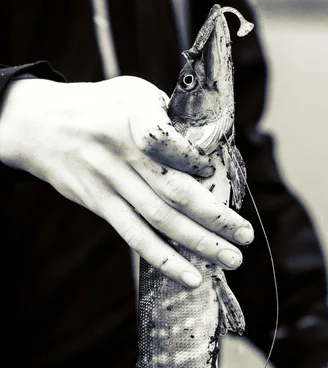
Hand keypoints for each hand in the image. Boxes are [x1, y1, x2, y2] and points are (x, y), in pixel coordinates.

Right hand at [0, 76, 253, 286]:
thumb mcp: (136, 92)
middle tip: (246, 236)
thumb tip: (211, 146)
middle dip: (215, 218)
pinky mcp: (100, 204)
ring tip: (232, 259)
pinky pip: (134, 236)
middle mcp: (123, 156)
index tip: (215, 171)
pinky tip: (190, 275)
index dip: (196, 161)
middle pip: (174, 192)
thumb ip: (171, 115)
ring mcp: (110, 184)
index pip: (170, 145)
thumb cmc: (101, 105)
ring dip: (198, 244)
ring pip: (160, 220)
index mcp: (135, 120)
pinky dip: (163, 258)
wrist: (40, 124)